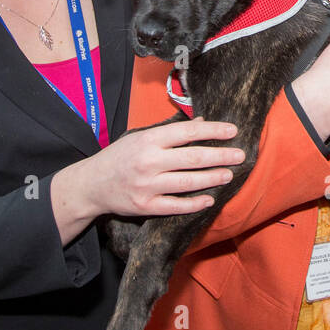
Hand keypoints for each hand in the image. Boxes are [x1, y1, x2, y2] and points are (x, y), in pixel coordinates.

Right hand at [81, 118, 243, 217]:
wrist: (90, 185)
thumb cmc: (119, 157)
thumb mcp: (140, 137)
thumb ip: (170, 132)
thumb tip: (200, 122)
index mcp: (149, 140)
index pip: (187, 132)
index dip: (212, 130)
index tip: (233, 130)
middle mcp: (148, 162)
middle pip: (192, 158)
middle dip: (220, 156)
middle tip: (240, 155)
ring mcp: (147, 186)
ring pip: (187, 182)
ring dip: (212, 178)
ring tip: (229, 174)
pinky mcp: (145, 206)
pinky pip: (175, 206)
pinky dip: (194, 203)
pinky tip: (209, 199)